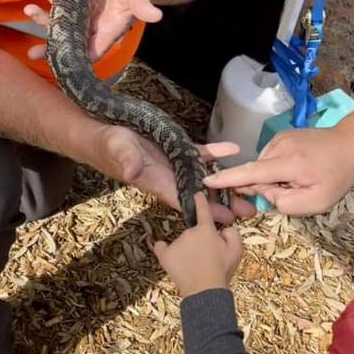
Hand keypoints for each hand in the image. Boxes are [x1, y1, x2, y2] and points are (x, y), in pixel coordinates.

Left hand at [23, 0, 162, 61]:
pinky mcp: (76, 0)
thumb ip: (144, 7)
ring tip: (28, 9)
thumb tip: (157, 15)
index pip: (91, 51)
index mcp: (107, 32)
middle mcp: (91, 27)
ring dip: (44, 18)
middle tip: (32, 53)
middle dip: (50, 46)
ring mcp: (81, 14)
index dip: (76, 58)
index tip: (60, 63)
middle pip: (69, 40)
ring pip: (59, 21)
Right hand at [92, 128, 254, 223]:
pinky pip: (199, 153)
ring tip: (249, 188)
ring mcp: (175, 163)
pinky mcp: (175, 148)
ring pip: (204, 175)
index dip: (206, 210)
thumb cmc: (108, 144)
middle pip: (201, 194)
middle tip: (250, 211)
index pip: (185, 200)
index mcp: (158, 181)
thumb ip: (126, 161)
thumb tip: (132, 173)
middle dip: (224, 202)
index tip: (228, 220)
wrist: (103, 133)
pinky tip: (234, 149)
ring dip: (225, 182)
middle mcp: (170, 176)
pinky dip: (216, 152)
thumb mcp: (117, 150)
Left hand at [153, 193, 242, 297]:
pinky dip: (164, 249)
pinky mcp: (165, 256)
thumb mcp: (237, 251)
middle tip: (207, 256)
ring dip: (187, 248)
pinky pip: (161, 247)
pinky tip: (167, 253)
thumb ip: (233, 233)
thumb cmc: (222, 270)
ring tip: (195, 265)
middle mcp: (189, 232)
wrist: (205, 291)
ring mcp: (176, 243)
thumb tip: (226, 228)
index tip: (197, 194)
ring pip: (182, 241)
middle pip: (194, 231)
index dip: (200, 200)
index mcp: (206, 229)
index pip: (203, 209)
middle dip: (200, 240)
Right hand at [203, 125, 353, 215]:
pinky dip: (277, 168)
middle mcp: (280, 146)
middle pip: (257, 172)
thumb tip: (264, 193)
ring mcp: (280, 138)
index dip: (228, 179)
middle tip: (295, 189)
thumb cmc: (336, 177)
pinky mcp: (282, 135)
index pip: (252, 172)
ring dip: (274, 177)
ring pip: (264, 166)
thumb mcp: (316, 202)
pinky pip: (270, 158)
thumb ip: (285, 203)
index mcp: (289, 163)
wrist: (350, 145)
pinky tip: (298, 169)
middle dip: (267, 186)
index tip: (207, 181)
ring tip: (300, 178)